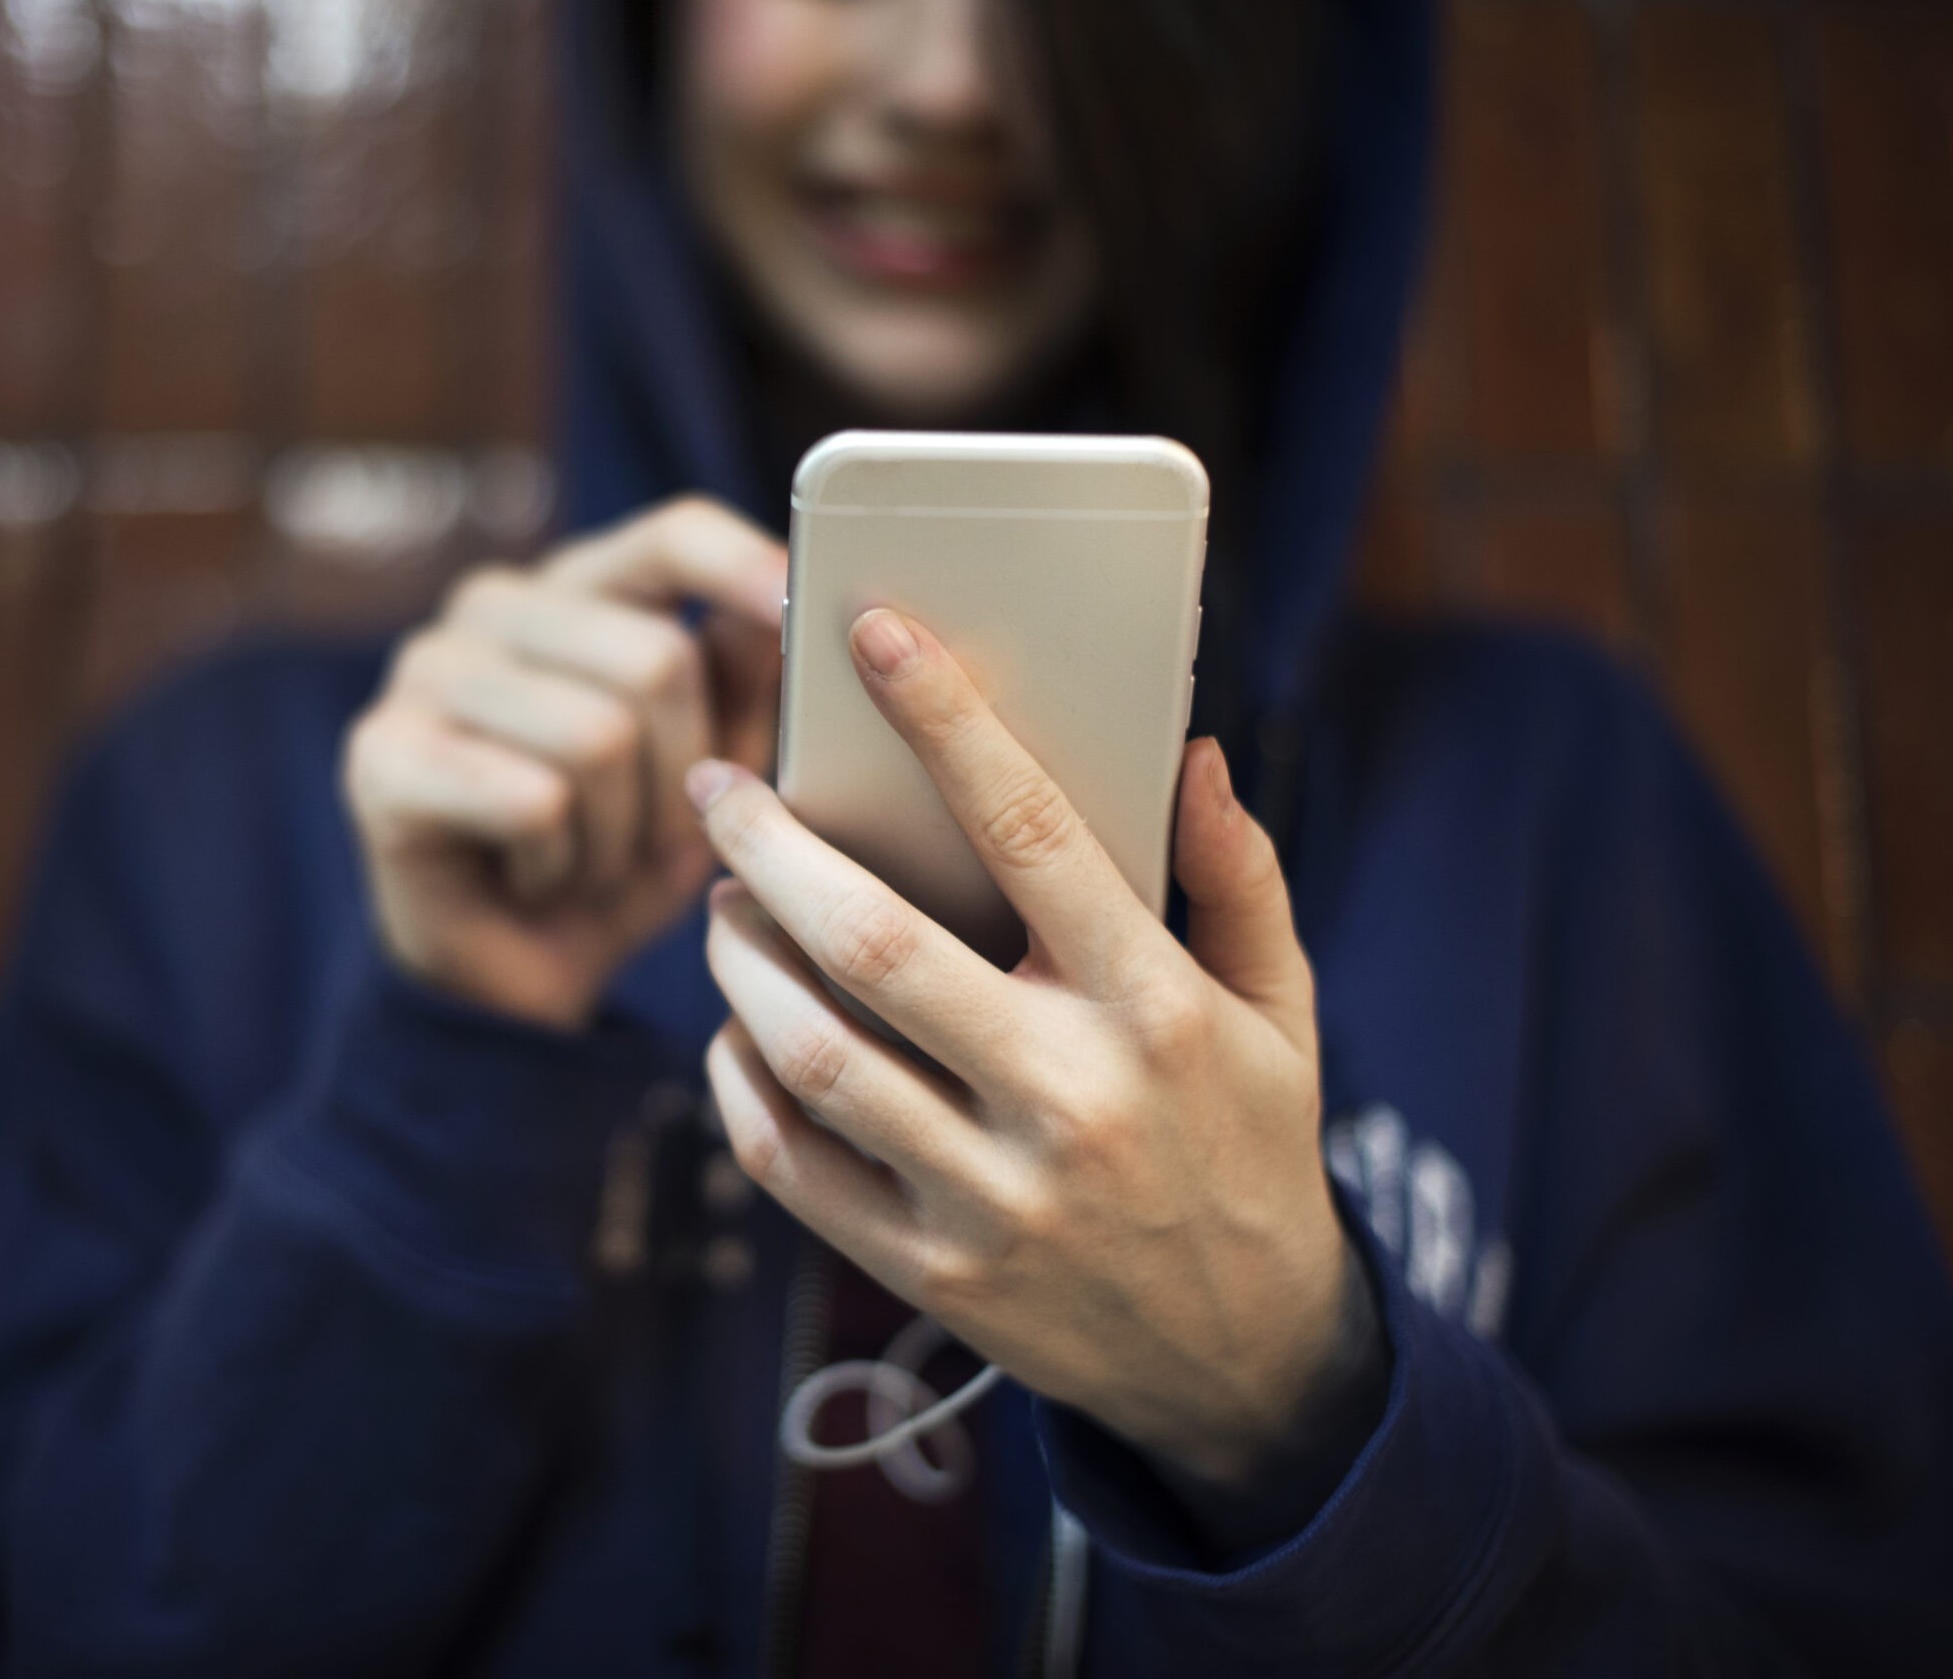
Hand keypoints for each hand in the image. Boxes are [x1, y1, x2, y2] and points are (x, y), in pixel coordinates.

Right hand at [345, 498, 787, 1030]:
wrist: (516, 976)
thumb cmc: (620, 853)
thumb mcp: (711, 768)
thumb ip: (743, 680)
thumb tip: (784, 609)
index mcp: (578, 587)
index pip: (670, 534)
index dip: (741, 565)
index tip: (795, 606)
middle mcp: (491, 606)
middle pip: (653, 658)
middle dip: (687, 776)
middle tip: (661, 840)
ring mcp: (423, 671)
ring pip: (596, 736)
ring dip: (622, 833)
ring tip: (596, 863)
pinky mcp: (380, 754)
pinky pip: (530, 801)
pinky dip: (559, 864)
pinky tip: (536, 879)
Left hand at [692, 606, 1359, 1488]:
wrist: (1246, 1363)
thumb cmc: (1251, 1147)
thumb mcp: (1281, 1010)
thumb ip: (1238, 877)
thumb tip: (1188, 751)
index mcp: (1156, 1008)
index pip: (1034, 832)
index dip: (946, 721)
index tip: (874, 634)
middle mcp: (1069, 1098)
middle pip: (873, 944)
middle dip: (770, 850)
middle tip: (716, 790)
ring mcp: (990, 1197)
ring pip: (812, 1055)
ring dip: (739, 964)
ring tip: (718, 907)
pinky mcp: (931, 1273)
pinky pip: (792, 1166)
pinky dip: (740, 1086)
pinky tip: (734, 1032)